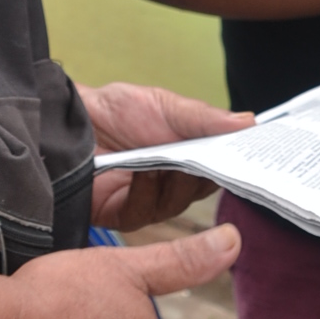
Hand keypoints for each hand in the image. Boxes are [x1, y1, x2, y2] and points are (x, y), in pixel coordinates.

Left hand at [79, 81, 252, 230]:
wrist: (70, 119)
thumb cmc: (115, 110)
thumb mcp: (164, 105)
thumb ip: (203, 119)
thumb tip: (249, 123)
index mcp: (187, 155)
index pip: (220, 169)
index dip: (233, 167)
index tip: (245, 160)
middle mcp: (172, 181)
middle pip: (201, 189)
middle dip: (202, 174)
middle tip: (202, 160)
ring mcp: (149, 199)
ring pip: (176, 204)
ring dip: (171, 181)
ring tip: (160, 160)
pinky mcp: (123, 213)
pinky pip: (144, 213)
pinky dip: (145, 193)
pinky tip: (138, 173)